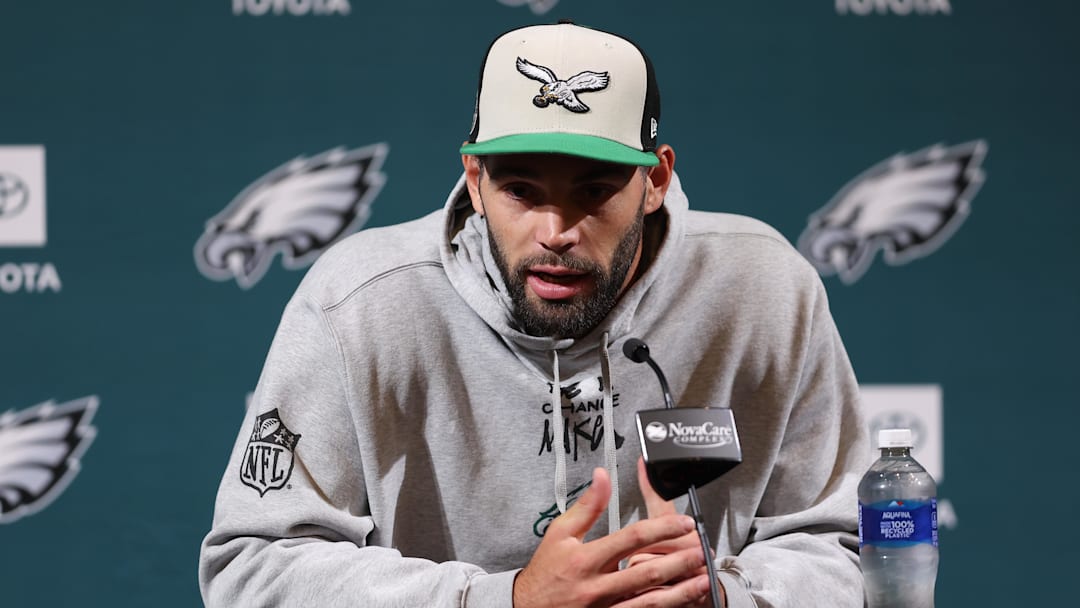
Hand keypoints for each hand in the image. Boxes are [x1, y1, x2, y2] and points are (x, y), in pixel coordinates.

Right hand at [513, 467, 714, 607]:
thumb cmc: (545, 571)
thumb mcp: (559, 533)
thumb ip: (586, 505)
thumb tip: (602, 476)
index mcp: (585, 558)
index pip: (631, 538)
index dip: (662, 528)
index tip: (683, 522)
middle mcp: (596, 586)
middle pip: (646, 571)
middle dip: (679, 561)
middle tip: (702, 550)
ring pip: (649, 601)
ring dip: (680, 591)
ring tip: (704, 578)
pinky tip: (681, 602)